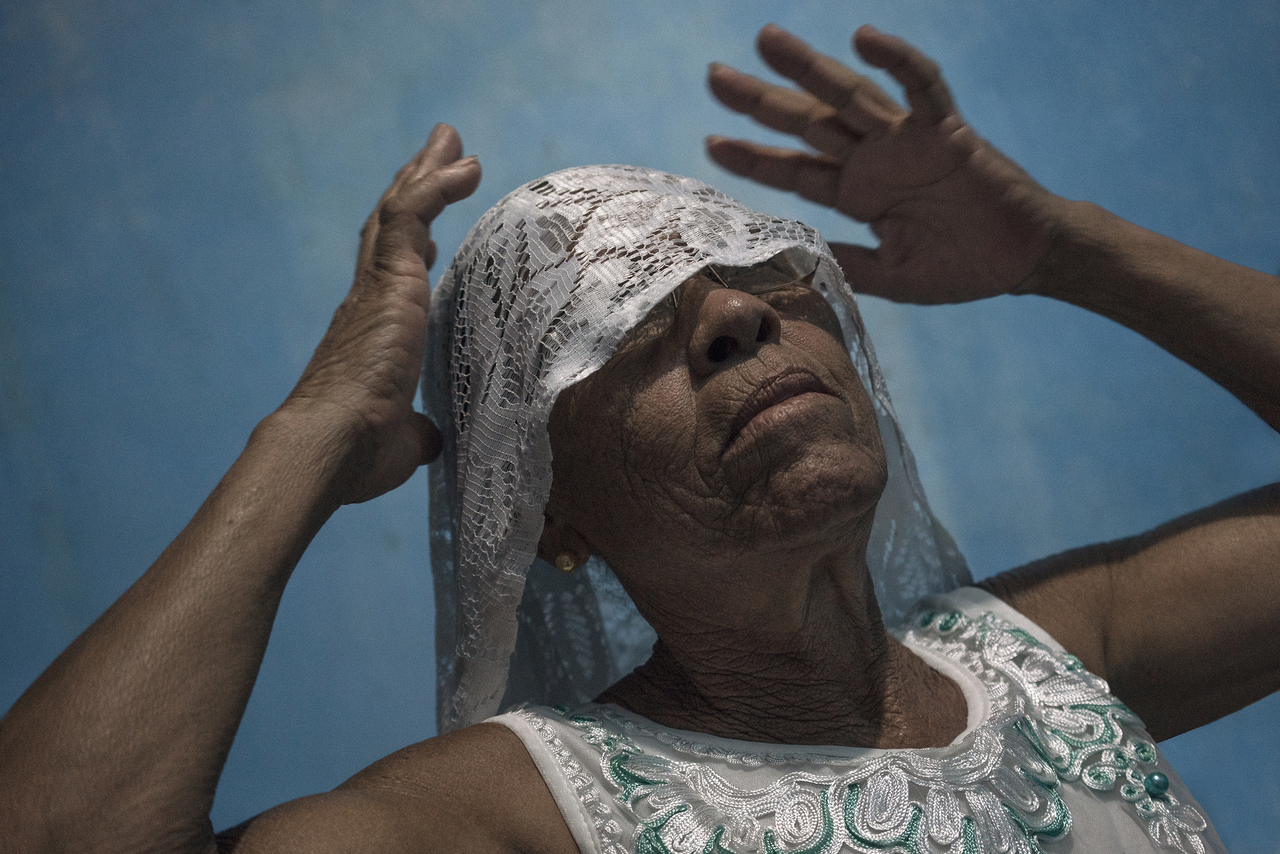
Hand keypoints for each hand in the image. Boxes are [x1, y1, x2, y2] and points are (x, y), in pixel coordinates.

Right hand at [280, 123, 479, 504]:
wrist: (330, 446)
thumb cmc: (358, 454)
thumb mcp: (403, 441)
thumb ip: (417, 429)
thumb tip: (430, 438)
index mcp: (368, 334)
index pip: (388, 278)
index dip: (410, 251)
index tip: (431, 239)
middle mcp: (365, 301)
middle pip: (389, 227)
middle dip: (415, 188)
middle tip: (440, 155)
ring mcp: (374, 287)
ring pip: (399, 210)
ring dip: (427, 172)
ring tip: (452, 141)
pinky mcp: (388, 280)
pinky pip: (412, 215)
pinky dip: (437, 186)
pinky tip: (465, 168)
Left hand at [707, 25, 1062, 303]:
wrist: (1022, 260)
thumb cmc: (960, 267)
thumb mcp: (890, 277)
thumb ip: (845, 266)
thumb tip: (792, 261)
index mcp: (856, 194)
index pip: (793, 170)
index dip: (753, 157)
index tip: (711, 143)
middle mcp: (873, 159)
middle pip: (806, 122)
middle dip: (760, 100)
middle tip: (713, 77)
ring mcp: (905, 140)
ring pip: (849, 95)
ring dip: (807, 67)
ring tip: (766, 40)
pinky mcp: (945, 130)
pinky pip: (921, 85)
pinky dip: (895, 60)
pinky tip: (863, 39)